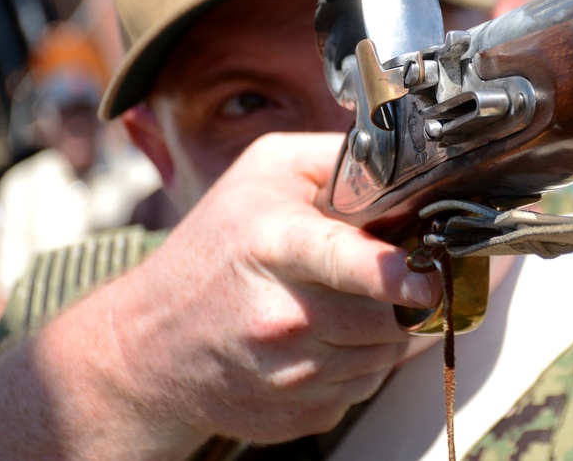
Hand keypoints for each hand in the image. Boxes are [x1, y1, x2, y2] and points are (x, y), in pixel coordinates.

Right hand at [79, 133, 437, 449]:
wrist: (148, 346)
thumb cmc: (212, 248)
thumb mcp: (265, 171)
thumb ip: (338, 158)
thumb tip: (405, 165)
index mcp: (274, 245)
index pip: (342, 260)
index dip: (391, 272)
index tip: (425, 281)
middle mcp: (282, 316)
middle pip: (387, 313)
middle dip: (403, 294)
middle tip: (385, 274)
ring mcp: (291, 373)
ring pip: (388, 352)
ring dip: (384, 327)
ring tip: (341, 302)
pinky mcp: (300, 413)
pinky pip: (367, 385)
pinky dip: (361, 361)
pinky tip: (324, 338)